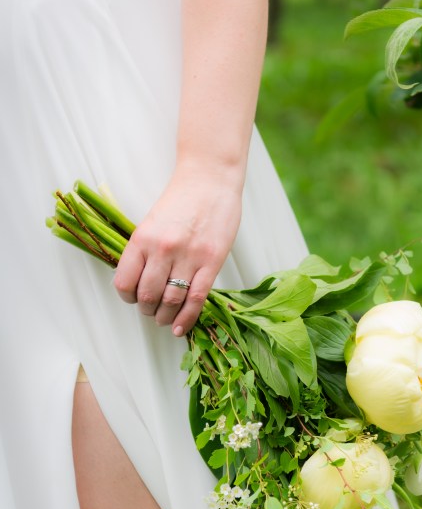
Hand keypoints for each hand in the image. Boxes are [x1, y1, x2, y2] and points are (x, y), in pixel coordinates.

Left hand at [113, 164, 242, 335]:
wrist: (210, 180)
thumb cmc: (182, 199)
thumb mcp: (152, 222)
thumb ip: (145, 250)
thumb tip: (141, 281)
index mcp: (142, 239)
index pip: (124, 282)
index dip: (127, 297)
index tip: (133, 298)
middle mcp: (162, 250)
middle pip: (147, 296)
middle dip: (147, 310)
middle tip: (151, 311)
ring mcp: (188, 257)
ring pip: (170, 301)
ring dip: (165, 316)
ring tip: (165, 319)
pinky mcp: (211, 262)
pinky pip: (195, 299)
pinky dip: (186, 319)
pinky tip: (180, 328)